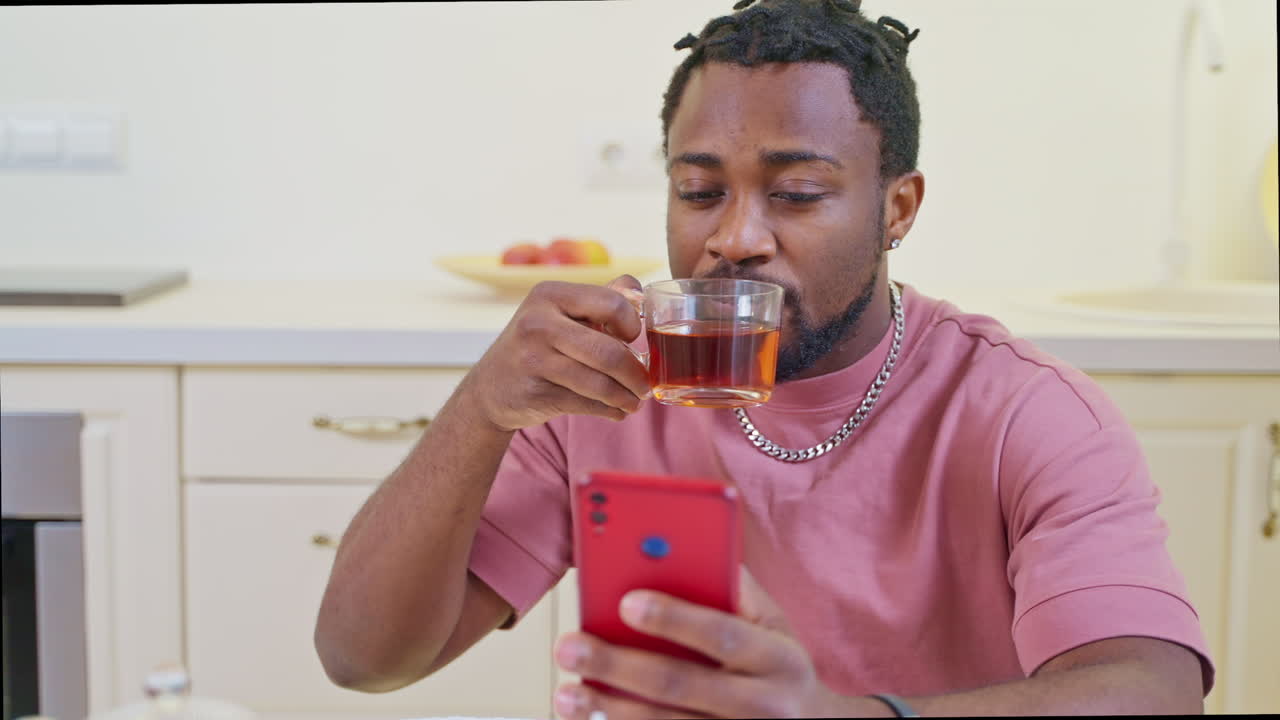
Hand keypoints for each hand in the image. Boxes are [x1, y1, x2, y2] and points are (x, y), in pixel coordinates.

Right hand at [463, 275, 648, 431]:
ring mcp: (533, 359)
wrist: (490, 388)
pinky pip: (587, 404)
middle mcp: (538, 323)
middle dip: (636, 374)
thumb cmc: (539, 345)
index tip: (633, 339)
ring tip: (634, 401)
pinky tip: (616, 410)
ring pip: (600, 384)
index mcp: (551, 294)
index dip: (632, 324)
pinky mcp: (535, 393)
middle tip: (644, 385)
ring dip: (626, 398)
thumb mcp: (561, 312)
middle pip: (610, 352)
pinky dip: (610, 411)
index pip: (612, 304)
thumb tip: (639, 292)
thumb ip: (602, 298)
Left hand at [553, 569, 847, 718]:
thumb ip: (737, 589)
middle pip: (681, 685)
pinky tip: (591, 719)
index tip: (625, 601)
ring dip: (609, 708)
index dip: (675, 617)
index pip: (723, 634)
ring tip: (567, 690)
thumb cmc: (779, 666)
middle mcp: (763, 705)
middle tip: (570, 645)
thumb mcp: (776, 625)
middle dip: (618, 664)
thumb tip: (685, 545)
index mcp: (778, 658)